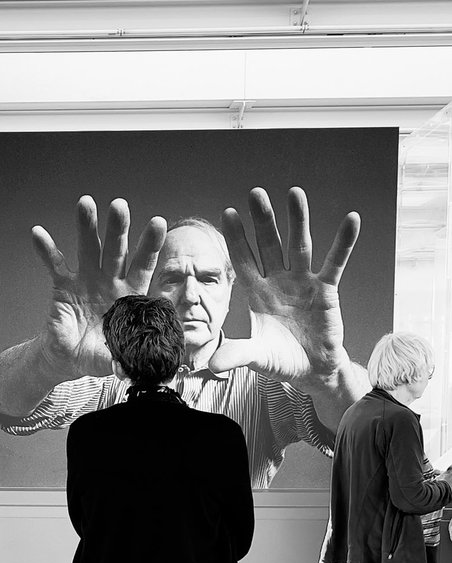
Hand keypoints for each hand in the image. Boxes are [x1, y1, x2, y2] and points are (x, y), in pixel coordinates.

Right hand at [32, 196, 166, 378]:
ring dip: (86, 226)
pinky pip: (54, 264)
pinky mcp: (63, 285)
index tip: (158, 222)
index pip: (143, 265)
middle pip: (116, 249)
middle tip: (119, 205)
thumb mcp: (117, 358)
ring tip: (85, 203)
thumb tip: (134, 367)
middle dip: (118, 227)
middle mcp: (110, 280)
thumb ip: (125, 357)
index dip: (150, 245)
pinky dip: (46, 250)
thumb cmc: (100, 354)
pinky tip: (38, 233)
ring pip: (88, 247)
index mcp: (130, 294)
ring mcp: (87, 279)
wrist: (70, 359)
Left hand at [211, 188, 359, 391]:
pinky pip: (335, 262)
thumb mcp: (256, 358)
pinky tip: (352, 219)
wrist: (312, 370)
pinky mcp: (326, 290)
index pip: (243, 260)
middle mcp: (278, 282)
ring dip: (298, 220)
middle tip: (256, 193)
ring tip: (294, 192)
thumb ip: (236, 355)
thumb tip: (209, 365)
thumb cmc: (281, 361)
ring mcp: (303, 282)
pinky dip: (344, 242)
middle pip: (269, 245)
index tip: (228, 213)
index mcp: (257, 294)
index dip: (236, 239)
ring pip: (299, 245)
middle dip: (263, 220)